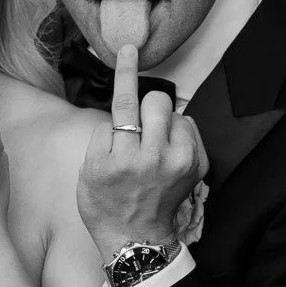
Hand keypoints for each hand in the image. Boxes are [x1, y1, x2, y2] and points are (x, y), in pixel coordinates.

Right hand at [77, 45, 208, 264]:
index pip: (122, 103)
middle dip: (146, 108)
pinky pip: (189, 127)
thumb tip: (122, 114)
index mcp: (119, 160)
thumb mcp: (88, 171)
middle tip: (139, 129)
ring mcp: (180, 163)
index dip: (125, 72)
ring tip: (154, 144)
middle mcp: (152, 160)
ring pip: (174, 113)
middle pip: (156, 101)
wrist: (135, 238)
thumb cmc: (105, 203)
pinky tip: (167, 151)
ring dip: (162, 121)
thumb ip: (102, 138)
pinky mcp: (197, 166)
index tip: (130, 49)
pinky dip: (178, 132)